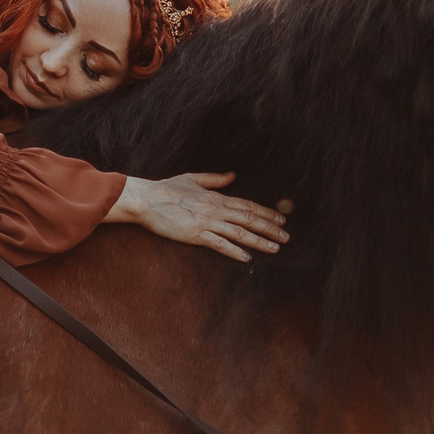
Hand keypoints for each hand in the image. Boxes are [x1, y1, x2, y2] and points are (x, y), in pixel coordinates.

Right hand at [105, 172, 288, 260]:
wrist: (146, 199)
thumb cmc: (166, 189)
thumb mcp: (192, 179)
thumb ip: (214, 179)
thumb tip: (232, 176)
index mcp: (216, 197)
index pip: (248, 206)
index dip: (266, 213)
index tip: (281, 220)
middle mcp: (216, 209)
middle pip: (249, 220)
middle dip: (270, 229)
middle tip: (287, 237)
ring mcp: (207, 223)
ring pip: (240, 233)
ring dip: (260, 241)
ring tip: (275, 248)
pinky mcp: (196, 235)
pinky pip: (220, 244)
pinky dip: (235, 251)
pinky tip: (247, 258)